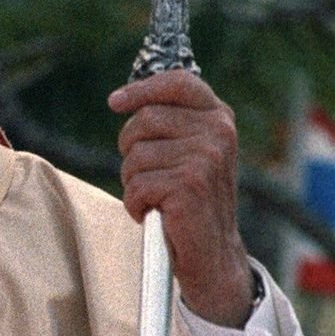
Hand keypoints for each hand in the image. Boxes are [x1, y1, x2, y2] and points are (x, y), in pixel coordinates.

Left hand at [109, 70, 253, 327]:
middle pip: (143, 119)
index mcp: (219, 118)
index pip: (179, 83)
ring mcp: (206, 158)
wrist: (213, 253)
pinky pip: (136, 185)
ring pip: (135, 155)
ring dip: (134, 181)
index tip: (115, 102)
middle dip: (131, 149)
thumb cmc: (190, 199)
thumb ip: (168, 121)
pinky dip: (136, 204)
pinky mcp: (190, 184)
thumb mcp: (188, 151)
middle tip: (150, 176)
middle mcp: (218, 132)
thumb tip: (119, 98)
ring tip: (158, 197)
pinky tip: (157, 213)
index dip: (142, 89)